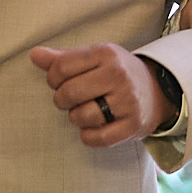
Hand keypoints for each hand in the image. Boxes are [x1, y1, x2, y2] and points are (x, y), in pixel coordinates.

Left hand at [29, 43, 166, 147]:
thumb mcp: (93, 58)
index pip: (62, 67)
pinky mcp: (132, 125)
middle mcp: (118, 75)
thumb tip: (34, 55)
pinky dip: (88, 136)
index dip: (52, 78)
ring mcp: (127, 101)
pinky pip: (97, 138)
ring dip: (76, 118)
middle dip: (62, 100)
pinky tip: (93, 126)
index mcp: (106, 53)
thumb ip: (62, 58)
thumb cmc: (115, 73)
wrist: (157, 91)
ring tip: (85, 111)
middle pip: (69, 92)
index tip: (58, 82)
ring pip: (81, 116)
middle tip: (69, 100)